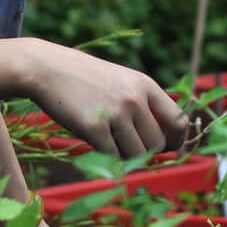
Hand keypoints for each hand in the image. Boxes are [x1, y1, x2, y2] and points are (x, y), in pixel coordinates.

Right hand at [22, 40, 189, 156]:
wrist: (47, 68)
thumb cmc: (86, 79)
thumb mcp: (122, 81)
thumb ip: (143, 104)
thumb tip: (163, 141)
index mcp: (145, 85)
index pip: (179, 121)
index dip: (177, 141)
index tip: (168, 149)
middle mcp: (134, 99)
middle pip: (157, 144)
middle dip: (146, 152)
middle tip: (128, 149)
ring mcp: (115, 113)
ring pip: (136, 154)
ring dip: (126, 157)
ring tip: (110, 143)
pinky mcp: (94, 127)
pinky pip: (112, 157)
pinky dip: (107, 158)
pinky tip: (97, 144)